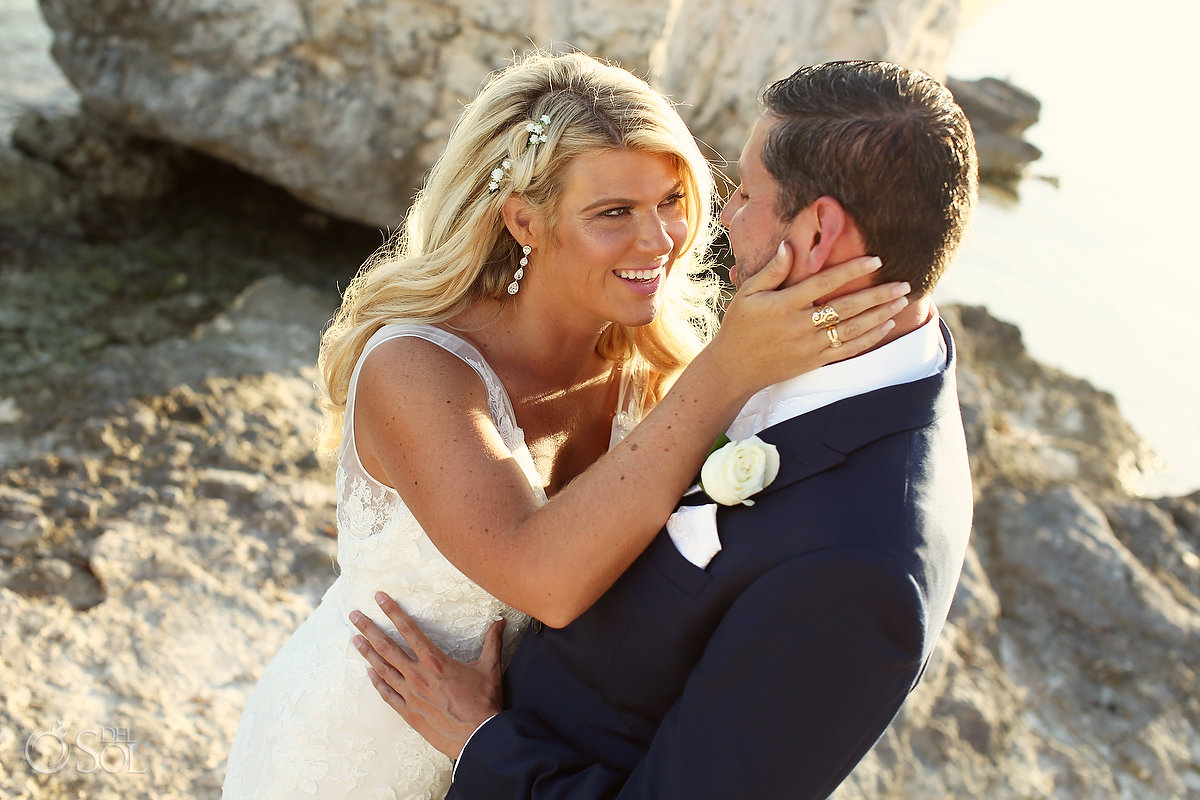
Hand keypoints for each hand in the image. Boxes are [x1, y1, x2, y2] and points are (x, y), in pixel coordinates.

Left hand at [350, 592, 505, 759]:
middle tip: (354, 615)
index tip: (379, 598)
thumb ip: (492, 642)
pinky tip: (370, 673)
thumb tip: (500, 622)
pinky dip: (377, 682)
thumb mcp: (489, 668)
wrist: (478, 737)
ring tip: (355, 639)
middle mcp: (418, 676)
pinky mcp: (409, 712)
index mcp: (436, 661)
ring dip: (367, 653)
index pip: (409, 630)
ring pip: (383, 669)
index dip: (393, 611)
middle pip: (387, 647)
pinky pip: (387, 694)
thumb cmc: (484, 703)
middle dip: (369, 628)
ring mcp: (411, 695)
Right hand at [709, 244, 907, 389]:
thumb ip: (771, 271)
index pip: (824, 283)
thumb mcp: (747, 293)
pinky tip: (886, 326)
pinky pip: (847, 350)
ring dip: (879, 315)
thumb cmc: (739, 326)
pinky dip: (869, 339)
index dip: (851, 271)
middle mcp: (800, 325)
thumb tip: (788, 245)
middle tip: (903, 284)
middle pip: (846, 307)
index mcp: (784, 304)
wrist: (734, 368)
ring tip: (900, 301)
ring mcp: (809, 346)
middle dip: (877, 295)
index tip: (875, 260)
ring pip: (852, 329)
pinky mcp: (814, 361)